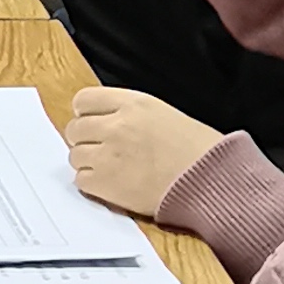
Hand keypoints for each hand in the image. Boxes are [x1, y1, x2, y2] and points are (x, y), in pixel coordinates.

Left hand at [63, 84, 226, 217]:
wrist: (209, 180)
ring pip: (74, 155)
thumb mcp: (162, 112)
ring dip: (87, 162)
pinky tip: (111, 183)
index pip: (83, 100)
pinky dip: (92, 183)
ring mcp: (108, 155)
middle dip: (84, 140)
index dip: (85, 114)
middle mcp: (116, 125)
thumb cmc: (196, 149)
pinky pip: (80, 180)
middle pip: (74, 128)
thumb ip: (127, 112)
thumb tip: (100, 120)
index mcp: (132, 103)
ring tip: (110, 168)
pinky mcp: (106, 183)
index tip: (91, 123)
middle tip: (100, 149)